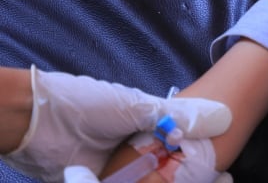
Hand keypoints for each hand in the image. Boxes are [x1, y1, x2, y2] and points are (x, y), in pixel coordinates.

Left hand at [1, 65, 231, 182]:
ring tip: (162, 180)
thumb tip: (221, 118)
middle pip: (160, 169)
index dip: (189, 157)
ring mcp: (112, 169)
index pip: (176, 145)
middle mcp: (131, 149)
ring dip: (150, 180)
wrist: (35, 121)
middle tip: (195, 177)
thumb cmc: (87, 104)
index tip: (210, 167)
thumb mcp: (137, 105)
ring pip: (140, 179)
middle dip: (169, 173)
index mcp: (144, 126)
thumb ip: (177, 116)